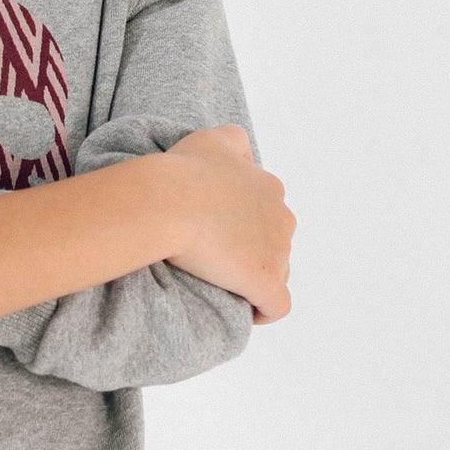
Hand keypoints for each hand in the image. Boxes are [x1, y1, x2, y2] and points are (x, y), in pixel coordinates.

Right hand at [161, 125, 295, 323]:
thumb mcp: (212, 138)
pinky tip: (246, 310)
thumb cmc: (183, 172)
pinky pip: (276, 306)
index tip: (217, 230)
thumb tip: (243, 153)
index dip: (244, 224)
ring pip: (277, 272)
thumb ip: (233, 142)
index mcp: (269, 188)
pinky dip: (264, 310)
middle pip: (275, 242)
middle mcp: (281, 217)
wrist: (168, 202)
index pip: (266, 212)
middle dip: (253, 251)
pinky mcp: (266, 282)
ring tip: (223, 282)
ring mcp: (277, 252)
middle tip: (215, 256)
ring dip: (254, 278)